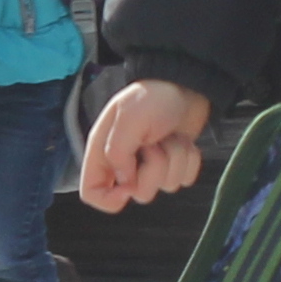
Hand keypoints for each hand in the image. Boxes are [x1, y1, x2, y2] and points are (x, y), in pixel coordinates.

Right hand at [79, 78, 209, 210]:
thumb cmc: (154, 96)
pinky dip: (189, 161)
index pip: (91, 192)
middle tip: (155, 143)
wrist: (186, 83)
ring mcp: (151, 164)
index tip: (128, 187)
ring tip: (170, 135)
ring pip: (165, 186)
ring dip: (175, 159)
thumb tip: (124, 182)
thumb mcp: (129, 118)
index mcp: (104, 151)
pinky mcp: (174, 163)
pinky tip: (183, 140)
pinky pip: (184, 179)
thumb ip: (118, 153)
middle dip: (154, 169)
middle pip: (137, 193)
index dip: (108, 198)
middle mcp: (125, 162)